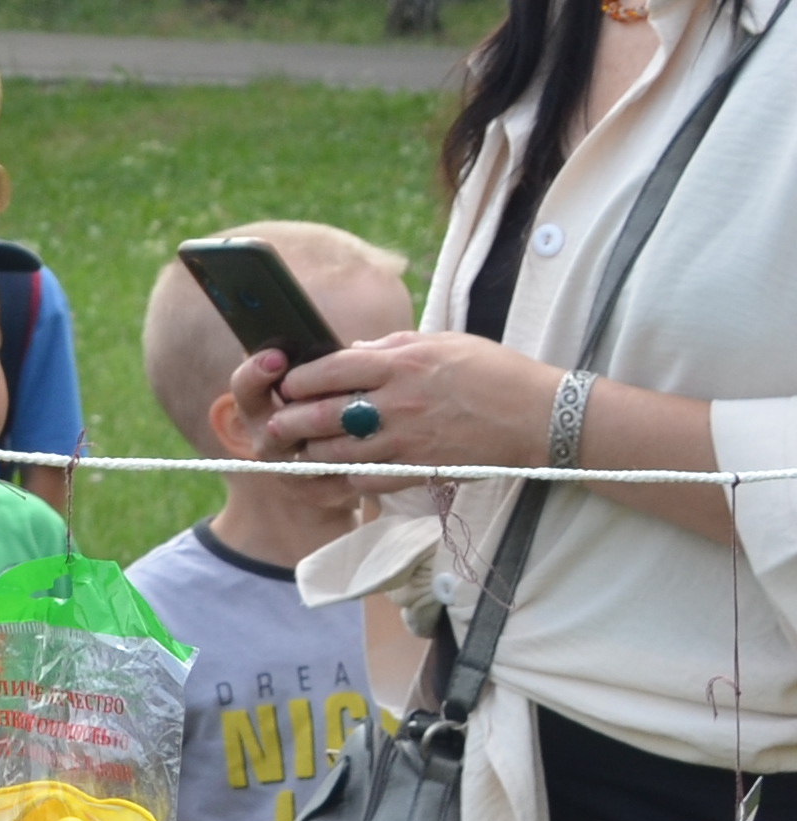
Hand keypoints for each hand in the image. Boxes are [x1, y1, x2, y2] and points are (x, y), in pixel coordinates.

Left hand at [270, 329, 546, 470]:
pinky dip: (349, 477)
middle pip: (323, 413)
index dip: (298, 379)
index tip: (286, 384)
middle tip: (276, 423)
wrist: (543, 416)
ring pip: (338, 451)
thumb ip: (393, 346)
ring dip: (312, 452)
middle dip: (291, 420)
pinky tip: (341, 473)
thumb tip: (354, 350)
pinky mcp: (422, 469)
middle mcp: (398, 401)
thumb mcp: (444, 343)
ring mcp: (409, 438)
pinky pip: (370, 478)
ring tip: (300, 450)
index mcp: (402, 363)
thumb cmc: (497, 373)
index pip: (329, 369)